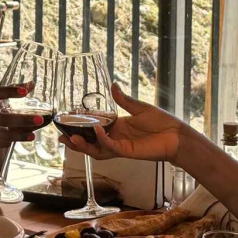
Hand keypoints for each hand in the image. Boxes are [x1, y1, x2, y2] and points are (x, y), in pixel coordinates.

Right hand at [0, 81, 42, 158]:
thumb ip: (7, 92)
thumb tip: (32, 84)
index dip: (12, 91)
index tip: (26, 91)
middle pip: (4, 118)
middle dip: (23, 120)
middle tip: (39, 119)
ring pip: (4, 134)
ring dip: (21, 134)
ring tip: (34, 134)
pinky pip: (3, 142)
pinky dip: (15, 139)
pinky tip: (27, 137)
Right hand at [66, 84, 186, 162]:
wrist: (177, 135)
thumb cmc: (162, 122)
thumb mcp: (140, 108)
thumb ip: (124, 100)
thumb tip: (112, 85)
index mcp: (118, 127)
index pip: (95, 127)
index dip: (82, 125)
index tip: (68, 119)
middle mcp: (117, 138)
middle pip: (91, 142)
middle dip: (76, 140)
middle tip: (61, 135)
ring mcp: (121, 146)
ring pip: (97, 149)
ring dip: (83, 145)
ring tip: (70, 138)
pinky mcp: (128, 152)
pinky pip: (111, 147)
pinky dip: (102, 140)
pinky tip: (96, 130)